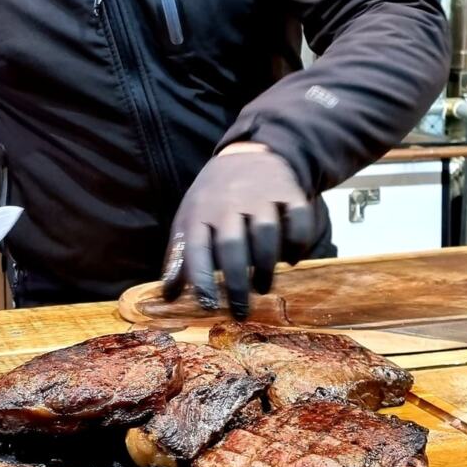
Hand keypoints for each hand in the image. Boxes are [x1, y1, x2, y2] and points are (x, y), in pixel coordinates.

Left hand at [161, 143, 313, 318]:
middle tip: (240, 312)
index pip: (196, 248)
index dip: (201, 279)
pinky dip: (297, 243)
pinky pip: (298, 219)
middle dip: (236, 283)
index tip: (208, 306)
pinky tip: (289, 259)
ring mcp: (261, 195)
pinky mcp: (288, 192)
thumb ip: (181, 258)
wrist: (247, 154)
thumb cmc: (213, 199)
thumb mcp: (190, 221)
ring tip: (262, 286)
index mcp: (199, 212)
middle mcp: (229, 203)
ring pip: (266, 232)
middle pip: (232, 245)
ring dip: (265, 265)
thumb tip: (169, 298)